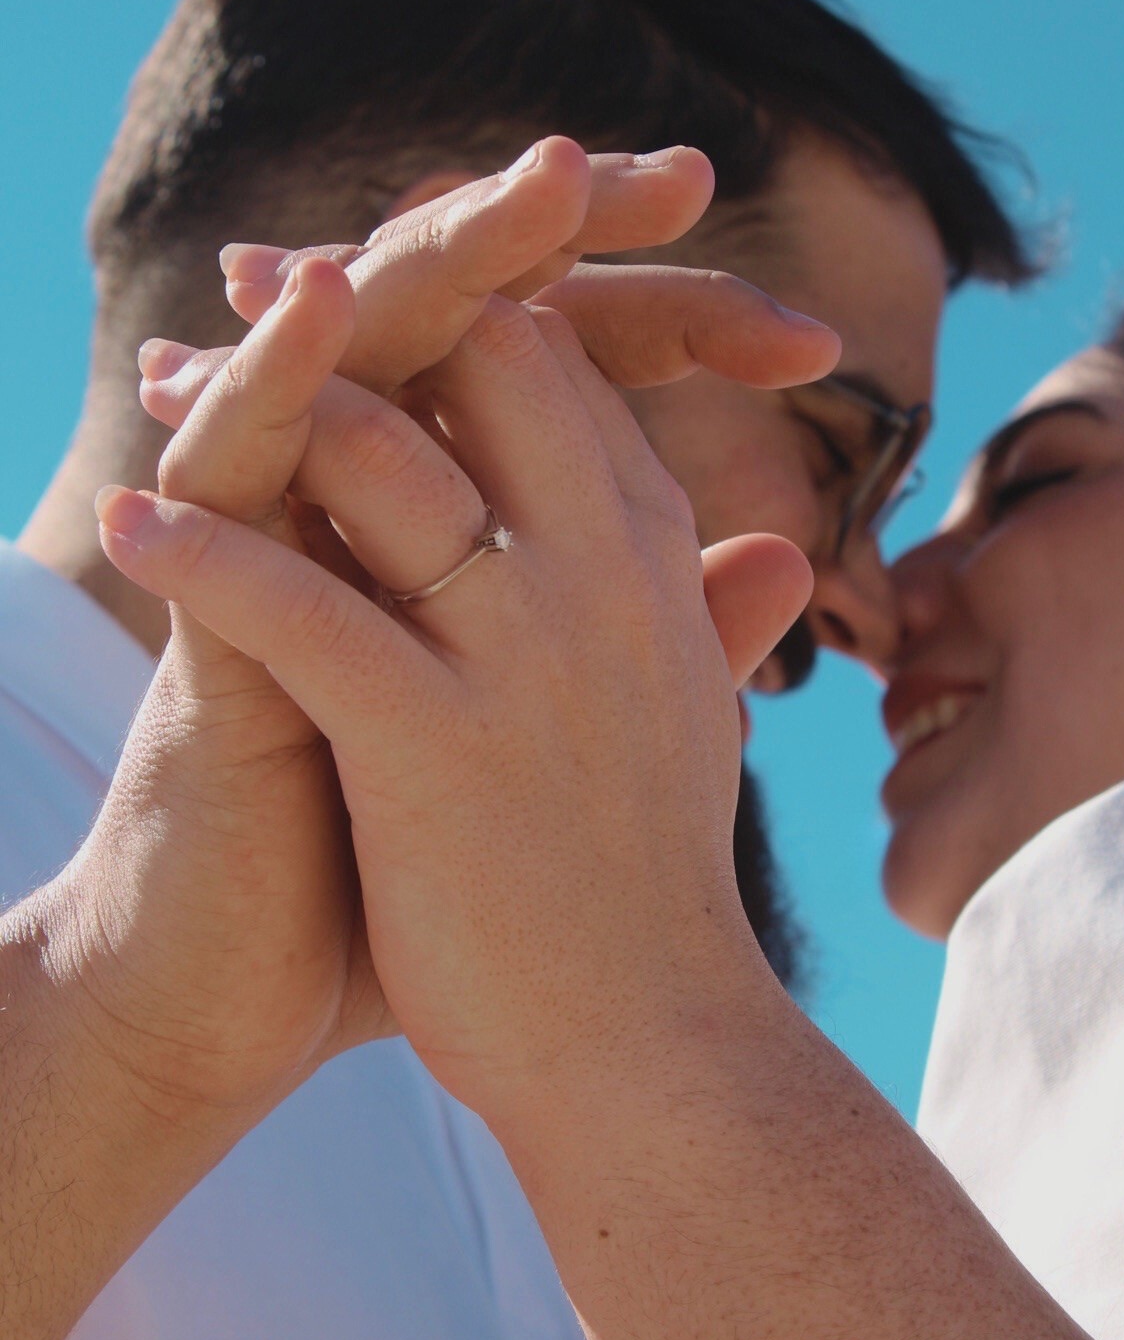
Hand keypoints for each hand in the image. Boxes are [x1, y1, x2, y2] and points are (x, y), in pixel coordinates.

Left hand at [98, 284, 813, 1121]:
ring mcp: (525, 655)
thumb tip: (781, 550)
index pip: (562, 381)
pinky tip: (127, 523)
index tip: (362, 297)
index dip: (459, 319)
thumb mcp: (704, 726)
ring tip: (167, 381)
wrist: (654, 1052)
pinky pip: (305, 611)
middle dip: (363, 315)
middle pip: (483, 372)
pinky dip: (208, 559)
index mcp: (654, 565)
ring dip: (261, 407)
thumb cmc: (653, 889)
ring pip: (388, 463)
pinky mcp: (436, 741)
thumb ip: (720, 619)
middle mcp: (603, 581)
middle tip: (246, 287)